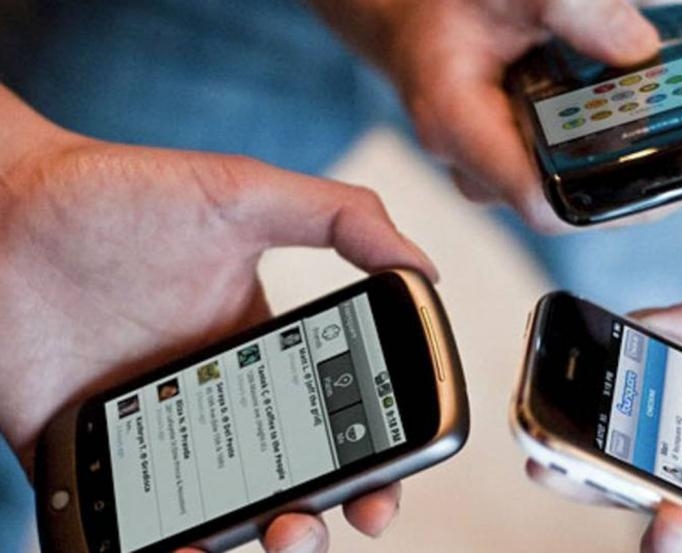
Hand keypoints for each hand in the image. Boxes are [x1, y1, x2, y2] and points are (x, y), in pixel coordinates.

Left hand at [0, 87, 434, 551]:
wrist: (2, 205)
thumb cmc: (122, 192)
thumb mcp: (244, 193)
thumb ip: (340, 216)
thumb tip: (424, 266)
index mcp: (261, 346)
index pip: (333, 416)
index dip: (368, 460)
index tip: (383, 485)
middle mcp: (215, 394)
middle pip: (284, 476)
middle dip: (315, 515)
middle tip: (320, 523)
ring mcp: (153, 427)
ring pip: (216, 510)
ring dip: (249, 539)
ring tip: (266, 534)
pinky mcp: (87, 452)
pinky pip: (124, 525)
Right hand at [364, 0, 681, 232]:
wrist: (419, 17)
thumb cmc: (442, 7)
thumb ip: (566, 9)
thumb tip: (640, 48)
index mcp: (464, 132)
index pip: (547, 203)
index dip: (623, 196)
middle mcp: (497, 163)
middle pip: (602, 185)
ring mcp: (524, 158)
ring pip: (616, 161)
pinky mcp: (548, 143)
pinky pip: (612, 138)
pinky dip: (660, 92)